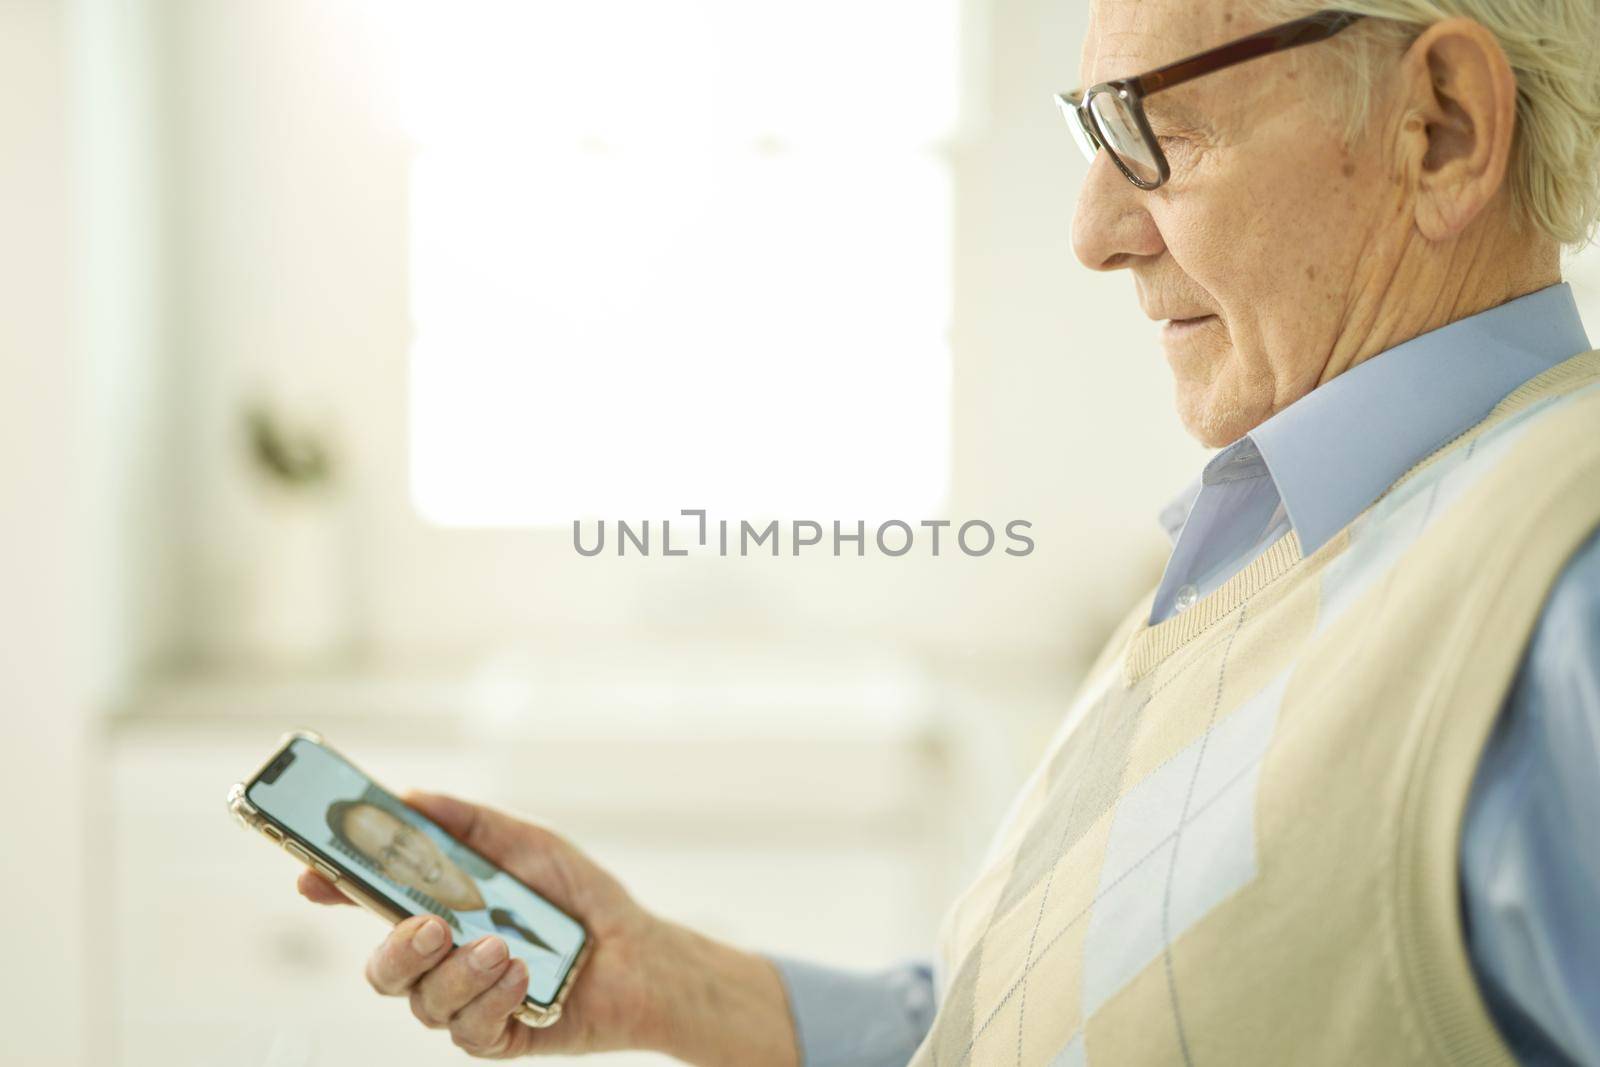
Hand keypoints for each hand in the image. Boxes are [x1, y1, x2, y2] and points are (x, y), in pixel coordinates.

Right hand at [296, 791, 798, 1063]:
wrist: (638, 950)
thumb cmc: (576, 896)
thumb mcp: (524, 842)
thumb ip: (467, 822)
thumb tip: (407, 797)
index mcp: (437, 910)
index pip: (368, 902)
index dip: (332, 887)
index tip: (311, 873)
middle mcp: (441, 962)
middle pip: (382, 970)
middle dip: (395, 948)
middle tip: (429, 924)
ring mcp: (467, 1003)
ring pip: (425, 1003)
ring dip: (460, 973)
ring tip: (501, 946)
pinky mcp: (498, 1037)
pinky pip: (471, 1031)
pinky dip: (493, 998)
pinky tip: (521, 974)